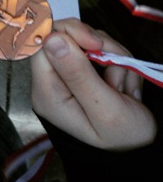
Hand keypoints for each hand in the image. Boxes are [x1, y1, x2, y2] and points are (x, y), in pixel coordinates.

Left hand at [31, 18, 155, 150]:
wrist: (140, 146)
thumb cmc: (122, 136)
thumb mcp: (105, 110)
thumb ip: (78, 74)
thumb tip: (51, 38)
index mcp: (47, 92)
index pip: (42, 45)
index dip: (67, 35)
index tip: (95, 44)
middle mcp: (52, 79)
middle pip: (64, 37)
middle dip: (97, 47)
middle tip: (116, 67)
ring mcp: (68, 72)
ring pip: (85, 40)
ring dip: (112, 56)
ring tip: (122, 86)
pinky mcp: (84, 68)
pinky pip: (98, 48)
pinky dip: (117, 60)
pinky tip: (123, 83)